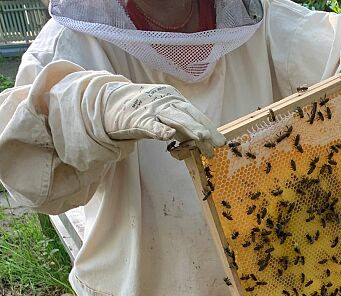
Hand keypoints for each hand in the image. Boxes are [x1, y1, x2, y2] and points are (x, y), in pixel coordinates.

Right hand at [102, 82, 224, 156]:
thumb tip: (202, 140)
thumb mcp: (166, 115)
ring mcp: (152, 109)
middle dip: (204, 129)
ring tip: (202, 137)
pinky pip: (150, 125)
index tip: (221, 141)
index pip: (196, 115)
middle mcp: (166, 101)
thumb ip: (182, 126)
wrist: (113, 103)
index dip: (209, 127)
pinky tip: (168, 136)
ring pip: (174, 118)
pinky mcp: (138, 118)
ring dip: (189, 128)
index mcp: (175, 100)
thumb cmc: (143, 110)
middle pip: (189, 116)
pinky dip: (159, 129)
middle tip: (216, 143)